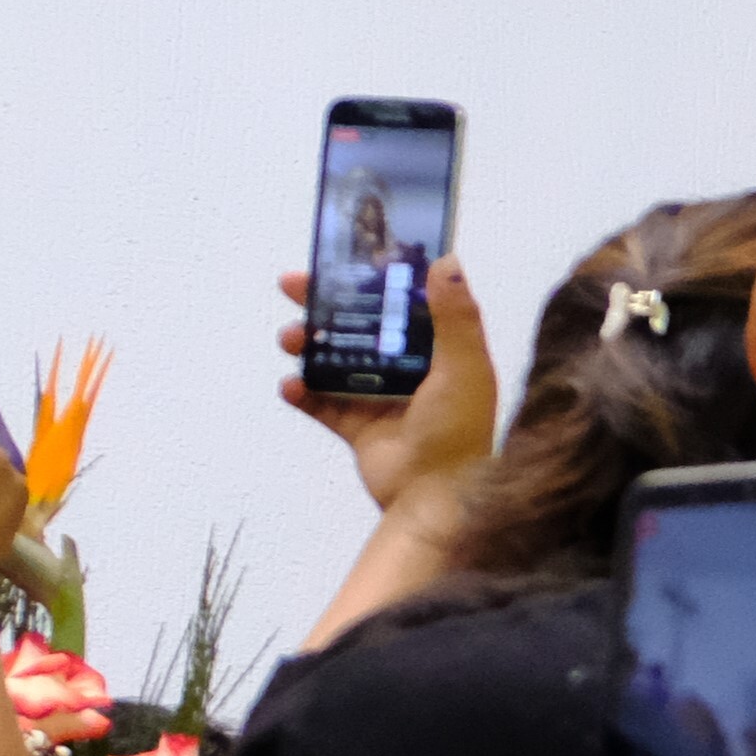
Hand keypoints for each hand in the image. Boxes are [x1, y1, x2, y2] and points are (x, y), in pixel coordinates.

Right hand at [277, 261, 499, 517]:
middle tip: (292, 285)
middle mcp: (413, 371)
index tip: (348, 258)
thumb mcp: (463, 368)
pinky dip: (302, 393)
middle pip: (363, 325)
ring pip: (336, 359)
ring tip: (291, 339)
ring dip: (308, 345)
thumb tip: (447, 261)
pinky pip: (322, 403)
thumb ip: (455, 317)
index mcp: (443, 352)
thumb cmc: (457, 432)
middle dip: (326, 304)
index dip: (378, 279)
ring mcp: (383, 398)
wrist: (431, 498)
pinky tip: (292, 386)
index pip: (407, 303)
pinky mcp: (358, 427)